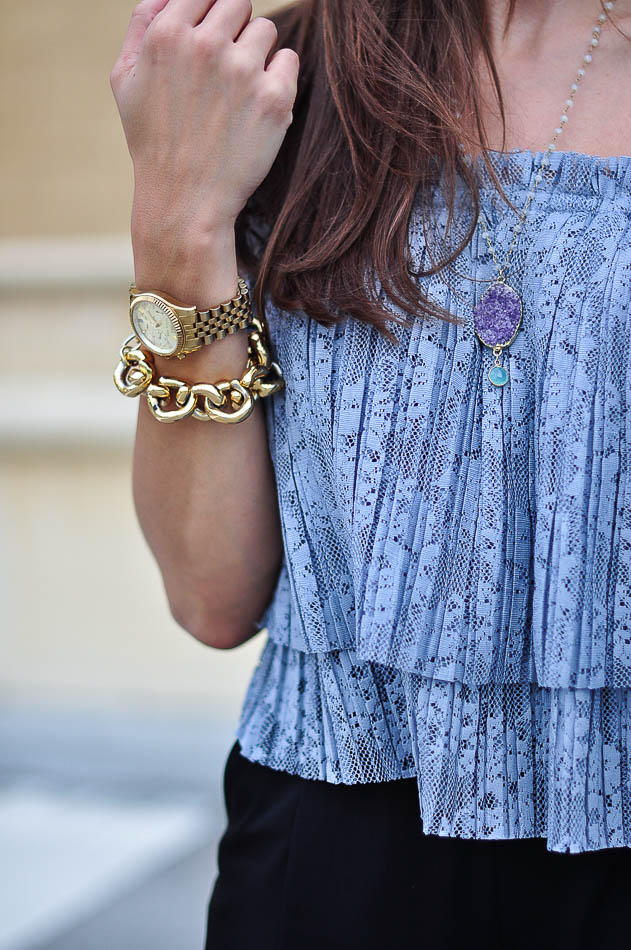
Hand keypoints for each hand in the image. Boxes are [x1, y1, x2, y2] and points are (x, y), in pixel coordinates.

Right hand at [110, 0, 298, 238]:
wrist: (184, 201)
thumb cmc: (153, 140)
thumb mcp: (124, 78)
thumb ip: (142, 22)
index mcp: (167, 34)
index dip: (209, 14)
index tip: (209, 42)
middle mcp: (206, 46)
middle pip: (239, 2)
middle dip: (234, 29)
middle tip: (225, 68)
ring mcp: (243, 72)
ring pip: (265, 30)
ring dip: (256, 53)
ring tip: (238, 91)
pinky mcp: (274, 99)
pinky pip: (288, 60)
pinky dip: (279, 78)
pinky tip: (257, 105)